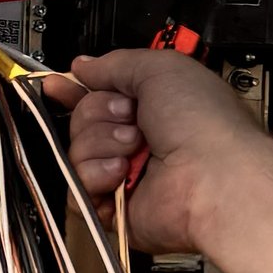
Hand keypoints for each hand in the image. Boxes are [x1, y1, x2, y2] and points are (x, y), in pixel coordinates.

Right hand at [44, 51, 272, 255]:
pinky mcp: (115, 209)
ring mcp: (126, 175)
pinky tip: (121, 173)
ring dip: (100, 143)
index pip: (99, 95)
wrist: (214, 178)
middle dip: (98, 114)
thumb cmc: (202, 123)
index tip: (58, 85)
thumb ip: (116, 64)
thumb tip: (84, 65)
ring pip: (76, 153)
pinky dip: (95, 175)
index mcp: (151, 106)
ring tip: (133, 147)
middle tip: (129, 117)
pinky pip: (78, 189)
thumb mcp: (159, 68)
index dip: (76, 89)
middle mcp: (139, 141)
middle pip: (82, 121)